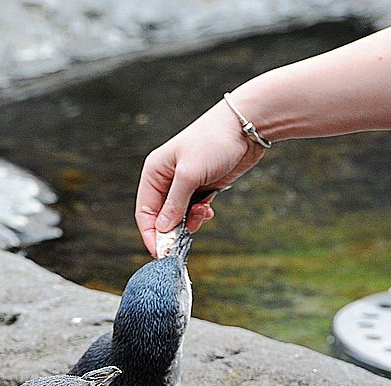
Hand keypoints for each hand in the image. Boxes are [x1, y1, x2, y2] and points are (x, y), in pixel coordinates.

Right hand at [135, 100, 265, 255]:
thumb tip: (162, 229)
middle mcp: (166, 179)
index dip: (150, 234)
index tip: (159, 252)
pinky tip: (209, 210)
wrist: (245, 127)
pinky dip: (201, 216)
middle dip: (172, 230)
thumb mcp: (190, 174)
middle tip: (183, 241)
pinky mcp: (203, 187)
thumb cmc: (213, 141)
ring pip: (180, 216)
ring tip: (204, 213)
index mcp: (154, 172)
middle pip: (161, 216)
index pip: (144, 211)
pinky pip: (195, 210)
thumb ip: (174, 204)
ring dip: (190, 222)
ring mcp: (185, 184)